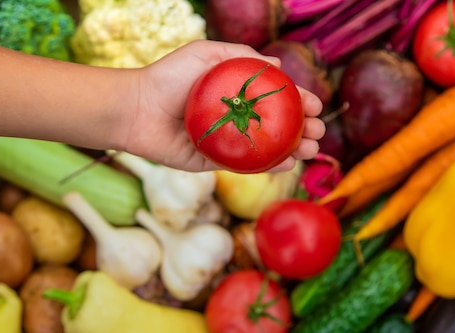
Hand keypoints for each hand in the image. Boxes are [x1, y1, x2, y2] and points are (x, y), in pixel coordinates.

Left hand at [122, 40, 324, 171]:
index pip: (276, 97)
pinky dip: (268, 166)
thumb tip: (278, 65)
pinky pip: (246, 166)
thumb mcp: (206, 54)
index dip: (299, 101)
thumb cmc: (168, 77)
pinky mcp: (215, 162)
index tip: (316, 106)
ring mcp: (228, 140)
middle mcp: (236, 117)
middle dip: (303, 129)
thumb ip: (241, 57)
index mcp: (237, 92)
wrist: (136, 109)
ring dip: (293, 149)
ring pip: (268, 147)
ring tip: (309, 149)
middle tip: (318, 132)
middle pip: (278, 125)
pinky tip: (286, 163)